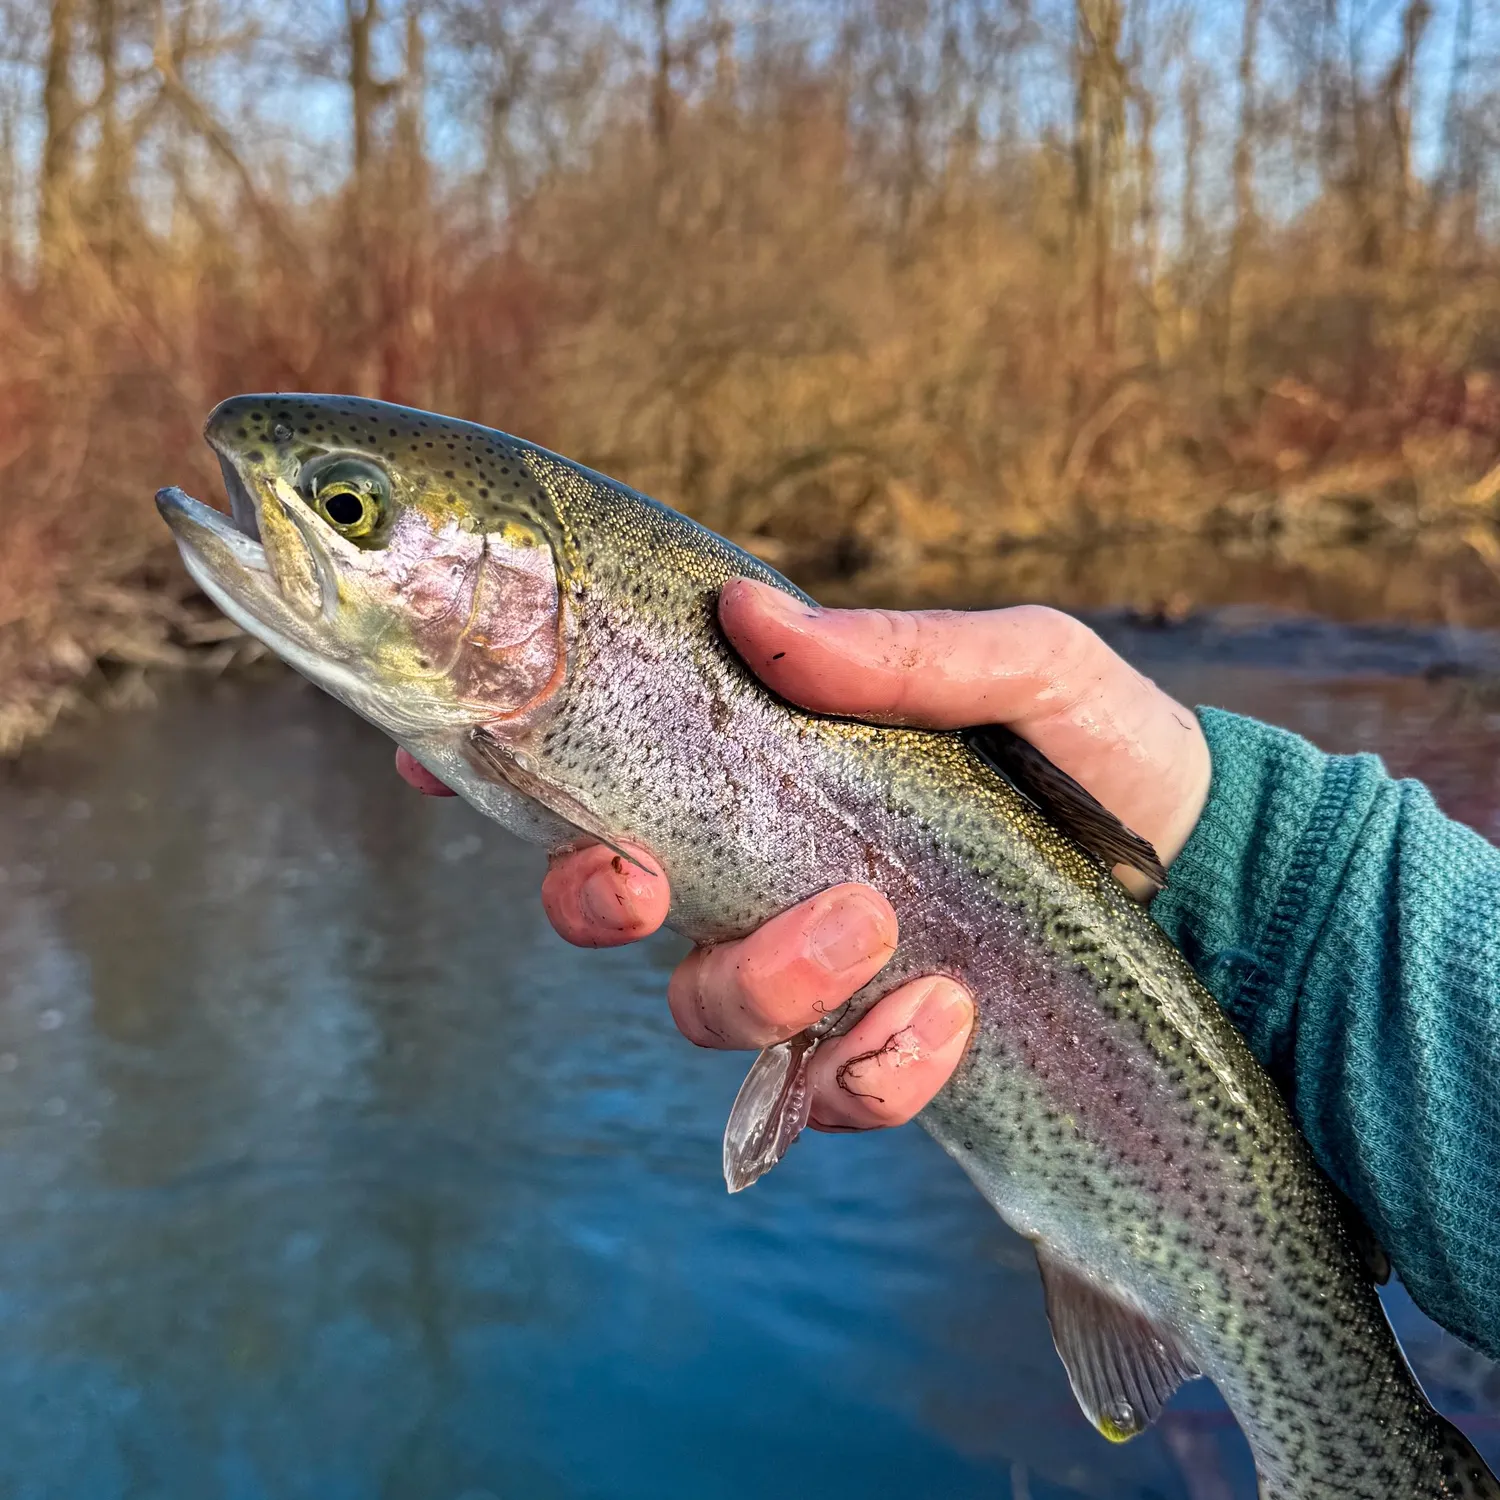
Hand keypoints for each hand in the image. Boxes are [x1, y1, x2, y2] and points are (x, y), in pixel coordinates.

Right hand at [396, 580, 1210, 1129]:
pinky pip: (819, 1091)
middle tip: (640, 877)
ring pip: (699, 1004)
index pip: (609, 759)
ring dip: (762, 978)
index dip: (499, 762)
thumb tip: (750, 611)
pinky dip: (868, 1068)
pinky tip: (948, 1021)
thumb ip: (900, 652)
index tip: (430, 753)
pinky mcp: (881, 1059)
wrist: (1226, 902)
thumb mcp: (1030, 672)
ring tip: (875, 935)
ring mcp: (819, 971)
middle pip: (603, 901)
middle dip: (588, 897)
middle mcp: (771, 868)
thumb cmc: (1116, 762)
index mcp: (781, 765)